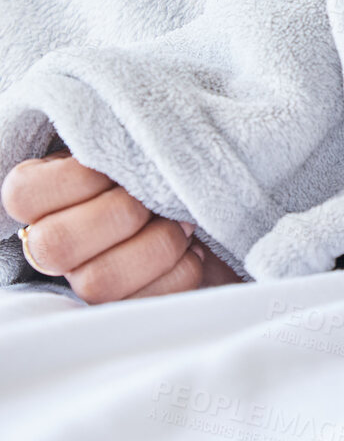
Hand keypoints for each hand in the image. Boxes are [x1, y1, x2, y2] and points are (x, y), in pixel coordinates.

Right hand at [2, 148, 239, 302]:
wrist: (222, 201)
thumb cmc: (173, 163)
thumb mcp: (143, 140)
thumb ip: (120, 138)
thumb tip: (122, 133)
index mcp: (46, 196)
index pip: (23, 195)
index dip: (76, 179)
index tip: (117, 167)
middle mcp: (55, 244)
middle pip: (55, 245)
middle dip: (121, 213)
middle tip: (154, 198)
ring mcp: (89, 280)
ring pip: (97, 281)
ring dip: (157, 244)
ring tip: (184, 222)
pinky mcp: (131, 306)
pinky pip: (144, 303)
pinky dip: (182, 271)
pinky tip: (195, 250)